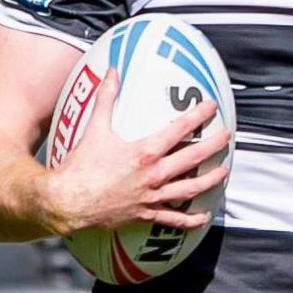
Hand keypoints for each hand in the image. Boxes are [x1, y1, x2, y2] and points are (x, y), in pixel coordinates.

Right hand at [41, 69, 228, 234]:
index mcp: (145, 152)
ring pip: (190, 188)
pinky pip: (173, 219)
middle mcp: (153, 174)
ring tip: (224, 172)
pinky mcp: (145, 214)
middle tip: (228, 136)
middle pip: (194, 157)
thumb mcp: (94, 129)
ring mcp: (151, 196)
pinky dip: (190, 220)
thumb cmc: (80, 167)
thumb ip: (106, 98)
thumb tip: (112, 72)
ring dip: (210, 180)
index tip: (212, 106)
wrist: (64, 202)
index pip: (180, 128)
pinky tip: (203, 217)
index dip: (199, 115)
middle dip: (214, 145)